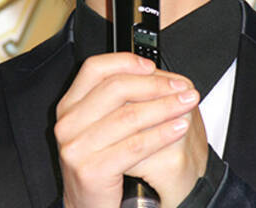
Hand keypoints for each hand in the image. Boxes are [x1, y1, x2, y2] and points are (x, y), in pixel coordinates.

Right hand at [54, 52, 205, 207]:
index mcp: (70, 105)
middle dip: (155, 85)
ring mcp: (76, 147)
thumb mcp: (103, 125)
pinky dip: (161, 134)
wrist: (88, 207)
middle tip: (181, 88)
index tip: (152, 66)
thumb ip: (120, 99)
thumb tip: (159, 77)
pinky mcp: (91, 170)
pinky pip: (134, 146)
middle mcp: (68, 123)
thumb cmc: (102, 163)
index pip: (95, 69)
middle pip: (116, 89)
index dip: (125, 62)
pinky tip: (178, 128)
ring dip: (165, 107)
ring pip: (129, 116)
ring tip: (186, 104)